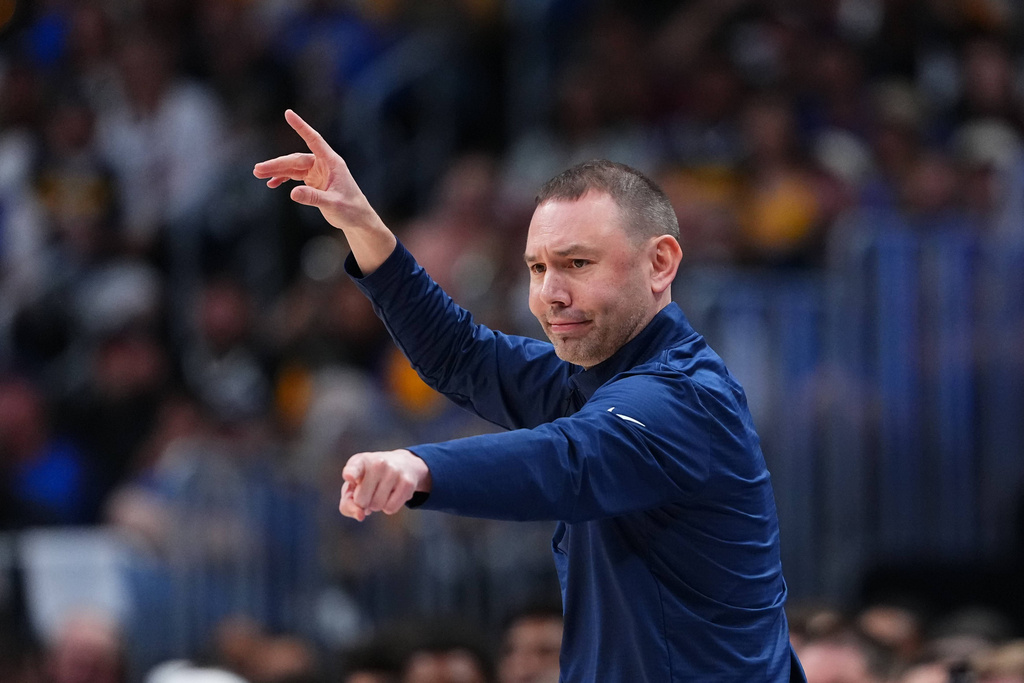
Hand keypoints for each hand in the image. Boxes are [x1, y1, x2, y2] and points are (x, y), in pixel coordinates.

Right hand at [253, 110, 388, 237]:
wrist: (358, 219)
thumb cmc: (351, 209)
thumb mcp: (332, 204)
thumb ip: (313, 198)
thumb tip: (292, 193)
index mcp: (332, 162)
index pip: (314, 140)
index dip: (301, 127)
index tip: (288, 113)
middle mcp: (324, 164)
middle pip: (296, 159)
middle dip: (277, 164)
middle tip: (258, 170)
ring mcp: (318, 172)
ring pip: (293, 167)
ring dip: (277, 171)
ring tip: (259, 175)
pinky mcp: (314, 181)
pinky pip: (295, 176)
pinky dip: (284, 178)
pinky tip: (273, 183)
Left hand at [340, 449, 431, 520]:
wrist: (402, 464)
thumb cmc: (370, 479)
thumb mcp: (354, 485)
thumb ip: (348, 504)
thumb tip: (360, 515)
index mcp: (361, 461)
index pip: (353, 468)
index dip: (350, 474)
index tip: (349, 476)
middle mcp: (378, 463)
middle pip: (361, 501)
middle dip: (364, 502)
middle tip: (370, 491)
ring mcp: (394, 471)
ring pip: (377, 506)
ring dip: (377, 505)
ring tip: (381, 491)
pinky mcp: (407, 482)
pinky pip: (391, 508)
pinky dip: (388, 507)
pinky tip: (392, 494)